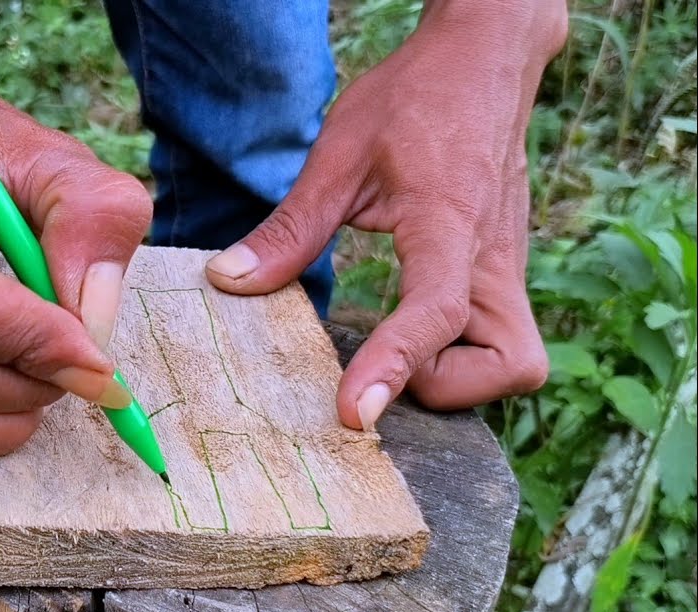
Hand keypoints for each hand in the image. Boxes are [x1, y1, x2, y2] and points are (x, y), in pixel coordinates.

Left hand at [204, 0, 566, 430]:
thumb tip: (230, 281)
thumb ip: (290, 229)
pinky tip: (410, 330)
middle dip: (450, 388)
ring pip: (518, 363)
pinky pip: (500, 341)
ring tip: (395, 344)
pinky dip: (460, 356)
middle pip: (515, 367)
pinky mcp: (503, 273)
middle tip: (384, 362)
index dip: (395, 366)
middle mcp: (493, 259)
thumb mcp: (339, 158)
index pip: (435, 311)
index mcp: (449, 224)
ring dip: (459, 376)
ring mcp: (507, 269)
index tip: (355, 414)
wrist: (485, 59)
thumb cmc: (414, 101)